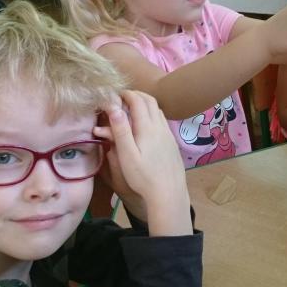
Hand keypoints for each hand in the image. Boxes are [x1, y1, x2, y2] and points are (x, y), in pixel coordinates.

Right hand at [93, 91, 191, 235]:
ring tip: (132, 108)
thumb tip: (114, 107)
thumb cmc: (143, 177)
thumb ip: (120, 130)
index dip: (126, 94)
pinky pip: (162, 120)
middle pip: (150, 101)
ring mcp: (168, 134)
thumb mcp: (127, 155)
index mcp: (147, 128)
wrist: (168, 193)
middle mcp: (160, 127)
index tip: (115, 94)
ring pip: (158, 110)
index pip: (137, 101)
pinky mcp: (172, 143)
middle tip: (123, 97)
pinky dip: (152, 114)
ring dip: (145, 103)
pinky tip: (146, 124)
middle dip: (136, 95)